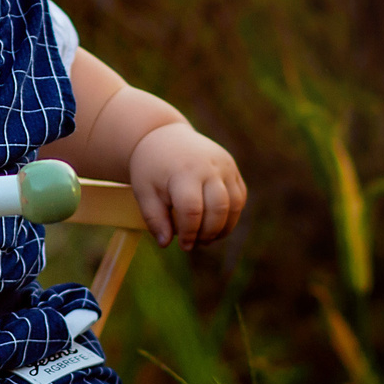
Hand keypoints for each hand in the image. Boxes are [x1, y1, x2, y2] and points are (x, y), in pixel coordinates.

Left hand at [127, 122, 244, 248]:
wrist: (165, 137)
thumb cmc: (152, 168)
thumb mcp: (144, 192)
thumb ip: (154, 218)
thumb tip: (165, 243)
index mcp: (183, 172)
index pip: (192, 210)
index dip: (189, 233)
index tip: (183, 246)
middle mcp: (209, 167)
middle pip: (218, 208)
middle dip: (208, 232)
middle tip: (196, 243)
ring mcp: (224, 166)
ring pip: (235, 205)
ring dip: (223, 228)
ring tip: (206, 238)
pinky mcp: (232, 168)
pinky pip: (239, 197)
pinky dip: (231, 216)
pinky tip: (216, 225)